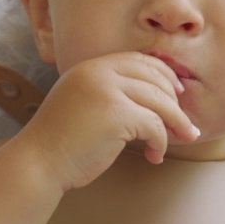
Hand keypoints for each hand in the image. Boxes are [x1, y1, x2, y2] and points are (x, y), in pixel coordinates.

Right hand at [19, 52, 198, 189]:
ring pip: (160, 102)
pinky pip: (154, 126)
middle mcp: (98, 73)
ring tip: (182, 139)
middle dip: (176, 102)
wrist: (38, 162)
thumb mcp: (83, 103)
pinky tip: (154, 156)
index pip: (139, 61)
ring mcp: (107, 92)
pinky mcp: (116, 115)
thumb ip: (109, 92)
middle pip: (154, 79)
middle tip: (185, 124)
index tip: (177, 93)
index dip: (164, 75)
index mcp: (90, 67)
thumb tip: (154, 98)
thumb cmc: (62, 141)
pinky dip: (160, 143)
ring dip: (176, 124)